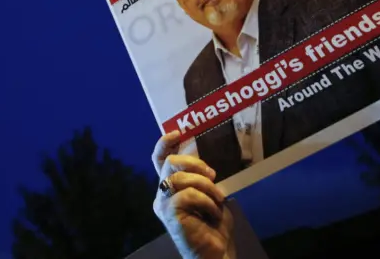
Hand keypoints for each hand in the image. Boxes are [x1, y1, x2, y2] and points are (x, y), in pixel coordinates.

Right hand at [151, 131, 234, 258]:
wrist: (215, 253)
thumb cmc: (213, 226)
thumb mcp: (210, 196)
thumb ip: (203, 180)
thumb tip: (209, 163)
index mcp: (170, 188)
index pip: (160, 160)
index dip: (165, 144)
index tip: (177, 133)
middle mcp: (162, 194)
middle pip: (170, 163)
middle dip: (193, 163)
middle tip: (212, 174)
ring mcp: (163, 204)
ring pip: (181, 178)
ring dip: (206, 186)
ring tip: (218, 199)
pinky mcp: (169, 214)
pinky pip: (187, 195)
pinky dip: (205, 201)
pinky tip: (213, 212)